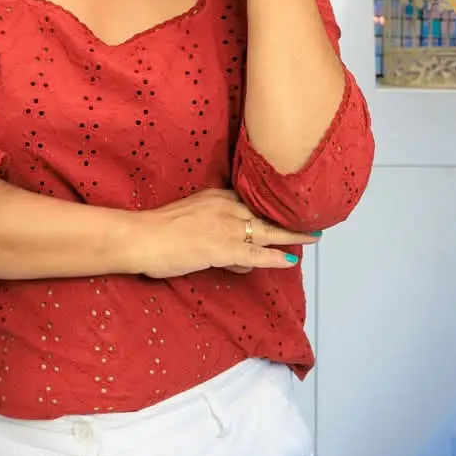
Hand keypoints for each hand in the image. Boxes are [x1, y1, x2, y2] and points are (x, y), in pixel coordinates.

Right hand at [130, 188, 318, 278]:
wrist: (143, 236)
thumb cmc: (158, 230)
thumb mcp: (189, 218)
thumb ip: (213, 230)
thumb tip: (235, 256)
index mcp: (216, 196)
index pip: (249, 200)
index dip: (268, 208)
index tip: (284, 209)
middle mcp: (225, 206)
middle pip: (264, 212)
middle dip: (288, 217)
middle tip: (309, 219)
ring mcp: (227, 227)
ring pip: (268, 231)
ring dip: (292, 235)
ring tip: (312, 237)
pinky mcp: (225, 248)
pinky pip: (257, 254)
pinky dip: (276, 257)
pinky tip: (290, 260)